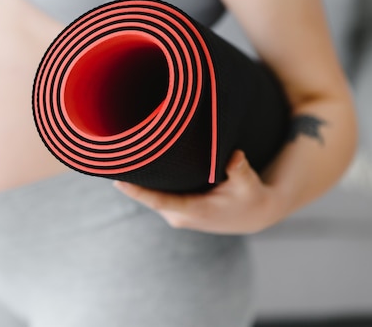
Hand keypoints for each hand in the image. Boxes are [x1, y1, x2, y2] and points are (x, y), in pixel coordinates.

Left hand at [114, 150, 281, 233]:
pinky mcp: (176, 210)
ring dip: (140, 180)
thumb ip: (240, 170)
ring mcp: (176, 214)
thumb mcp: (249, 184)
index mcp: (195, 211)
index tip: (118, 182)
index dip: (137, 192)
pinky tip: (138, 165)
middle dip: (133, 179)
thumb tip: (234, 157)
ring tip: (123, 157)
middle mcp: (180, 216)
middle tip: (116, 156)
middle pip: (149, 196)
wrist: (254, 216)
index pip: (159, 201)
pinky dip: (149, 182)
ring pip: (151, 195)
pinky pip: (156, 195)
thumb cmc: (251, 197)